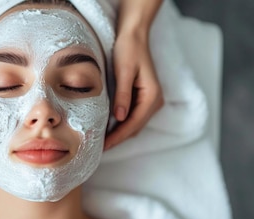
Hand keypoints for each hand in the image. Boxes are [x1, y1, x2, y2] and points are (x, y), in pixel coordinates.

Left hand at [105, 32, 163, 149]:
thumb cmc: (129, 49)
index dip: (118, 137)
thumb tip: (120, 118)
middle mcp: (155, 101)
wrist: (135, 35)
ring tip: (102, 141)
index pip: (133, 124)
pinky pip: (133, 116)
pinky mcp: (144, 97)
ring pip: (135, 123)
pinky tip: (109, 127)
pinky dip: (122, 124)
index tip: (103, 146)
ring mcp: (151, 100)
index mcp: (152, 96)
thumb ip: (123, 95)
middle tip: (98, 148)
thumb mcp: (124, 71)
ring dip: (120, 133)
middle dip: (118, 138)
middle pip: (135, 127)